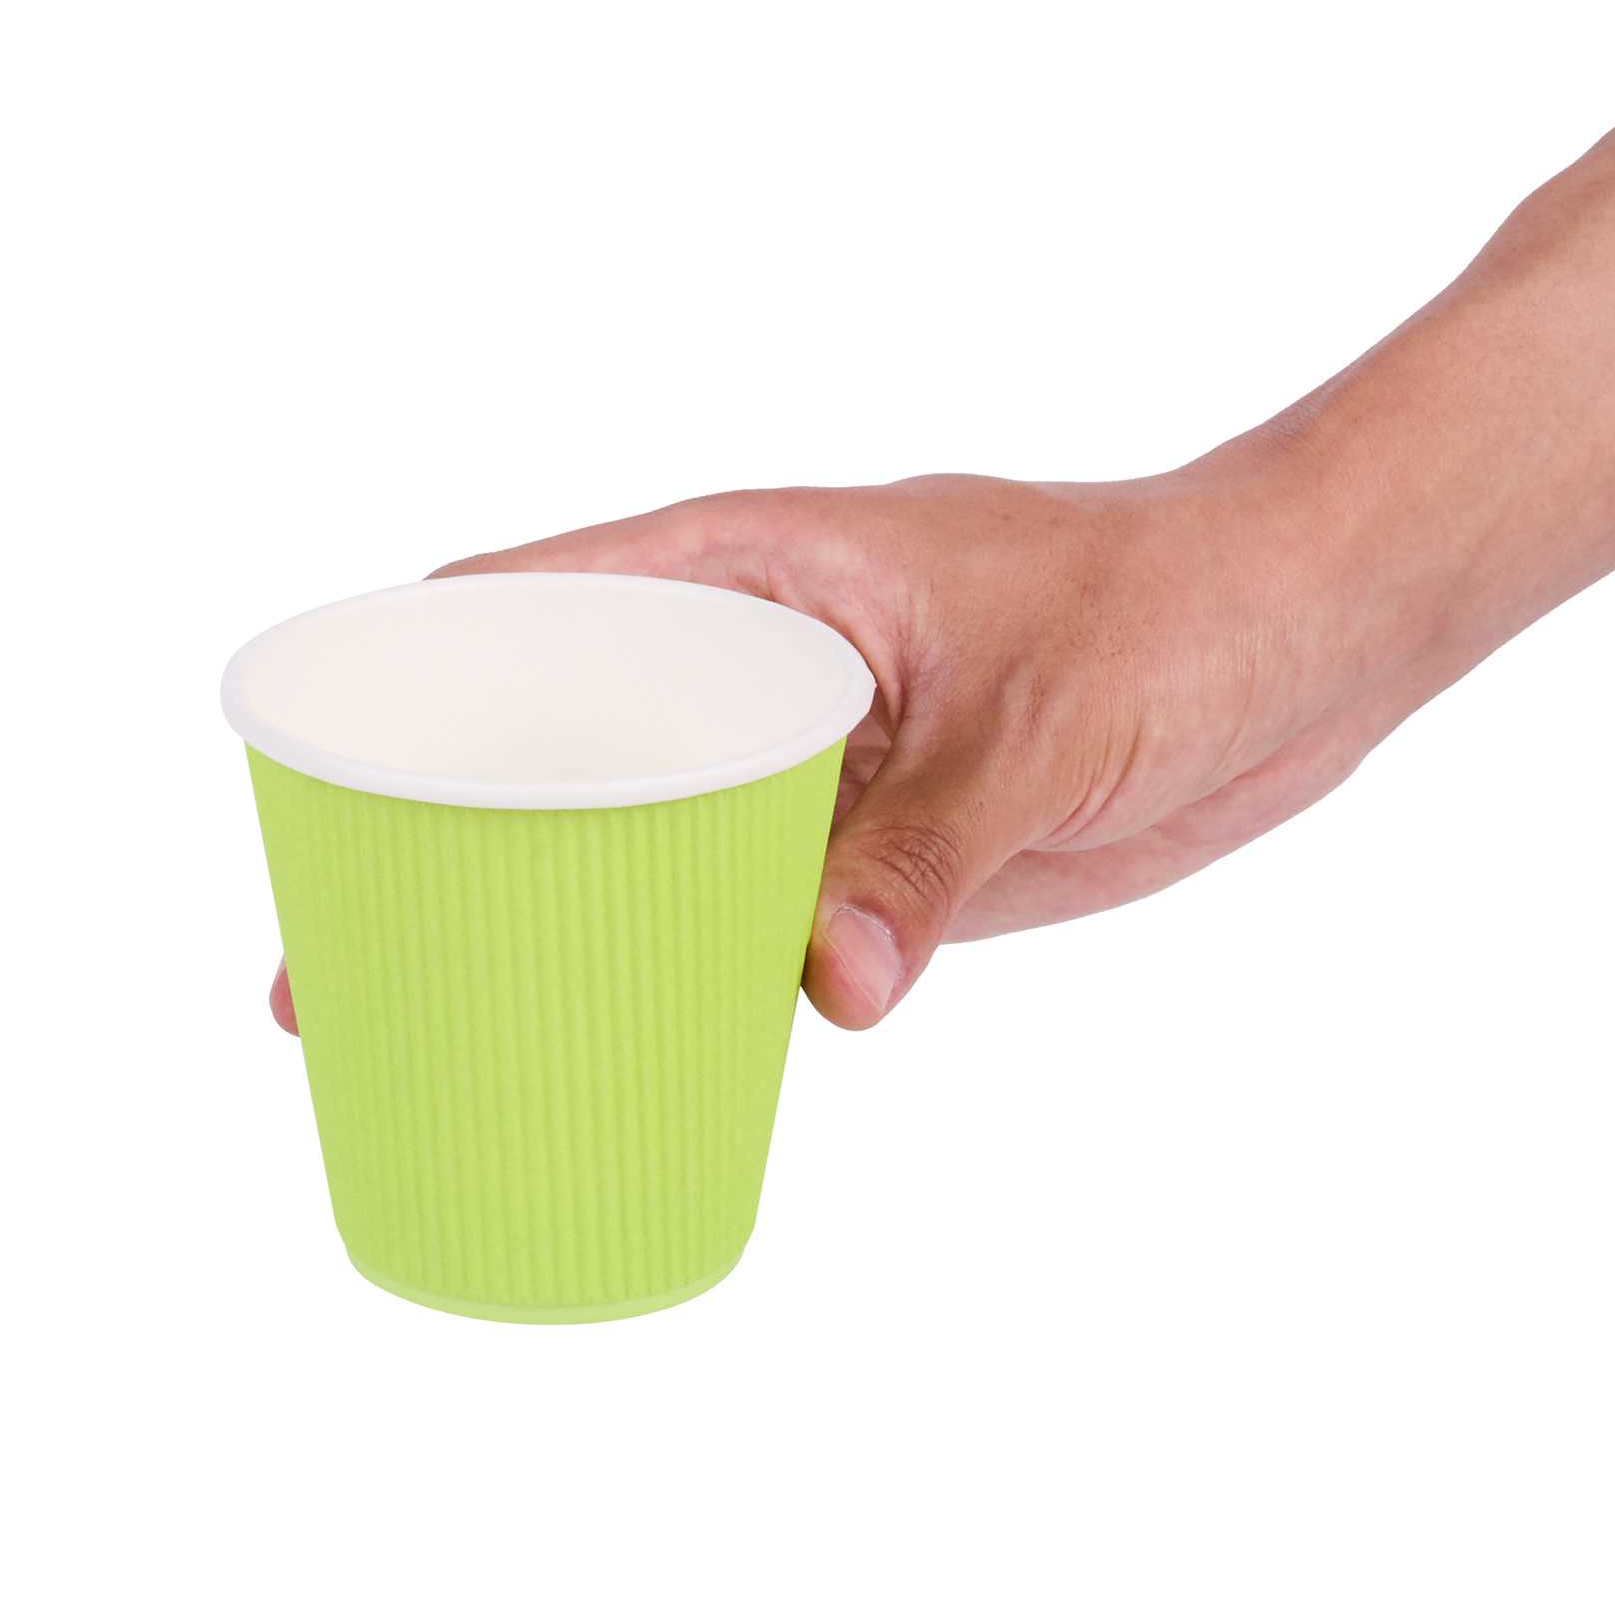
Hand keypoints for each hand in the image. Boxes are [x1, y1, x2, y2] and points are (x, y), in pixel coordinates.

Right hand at [272, 444, 1432, 1032]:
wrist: (1309, 636)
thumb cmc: (1178, 604)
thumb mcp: (1042, 714)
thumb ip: (930, 843)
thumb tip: (825, 993)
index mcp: (755, 570)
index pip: (523, 602)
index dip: (401, 682)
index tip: (305, 781)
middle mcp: (759, 664)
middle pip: (553, 745)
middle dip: (440, 844)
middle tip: (326, 971)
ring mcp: (813, 764)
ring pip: (638, 845)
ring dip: (549, 925)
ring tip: (432, 1029)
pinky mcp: (879, 851)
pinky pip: (743, 917)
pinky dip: (681, 975)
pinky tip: (621, 1044)